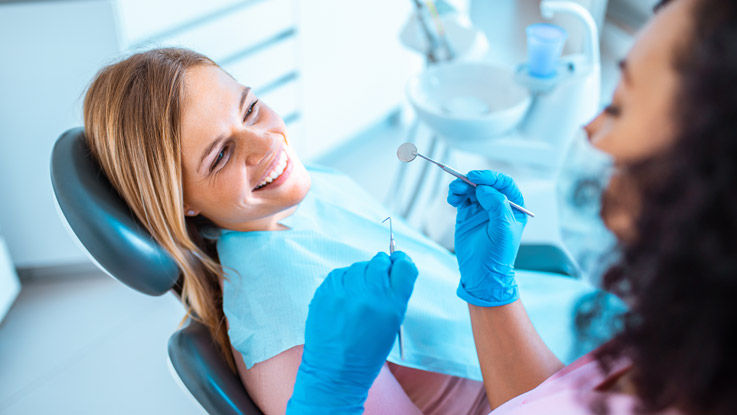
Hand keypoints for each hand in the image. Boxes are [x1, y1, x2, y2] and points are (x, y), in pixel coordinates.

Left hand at [286, 251, 418, 414]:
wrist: (335, 372)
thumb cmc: (367, 351)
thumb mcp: (392, 325)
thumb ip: (394, 295)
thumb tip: (391, 265)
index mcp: (392, 305)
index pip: (404, 266)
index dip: (401, 261)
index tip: (396, 261)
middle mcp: (370, 295)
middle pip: (380, 261)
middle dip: (380, 267)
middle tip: (375, 281)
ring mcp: (345, 292)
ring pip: (358, 266)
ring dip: (360, 276)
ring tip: (356, 298)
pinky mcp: (325, 292)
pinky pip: (340, 274)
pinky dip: (343, 282)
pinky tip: (343, 300)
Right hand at [447, 170, 527, 306]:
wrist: (482, 275)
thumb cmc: (498, 255)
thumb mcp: (503, 230)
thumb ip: (497, 206)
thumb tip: (484, 189)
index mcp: (513, 207)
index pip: (504, 184)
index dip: (491, 177)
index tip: (477, 178)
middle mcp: (497, 205)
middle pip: (485, 183)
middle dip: (473, 180)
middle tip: (462, 182)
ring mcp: (481, 209)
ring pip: (471, 189)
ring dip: (461, 186)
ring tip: (454, 192)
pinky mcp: (467, 215)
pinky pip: (461, 198)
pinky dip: (455, 195)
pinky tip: (453, 199)